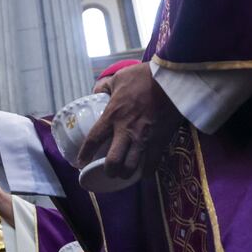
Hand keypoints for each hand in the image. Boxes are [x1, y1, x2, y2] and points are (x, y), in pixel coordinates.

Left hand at [76, 62, 177, 180]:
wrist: (171, 79)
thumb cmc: (143, 77)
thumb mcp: (118, 78)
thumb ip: (104, 86)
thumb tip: (95, 91)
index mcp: (112, 115)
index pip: (93, 139)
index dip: (85, 154)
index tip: (80, 163)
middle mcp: (126, 130)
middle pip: (112, 162)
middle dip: (108, 171)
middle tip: (108, 171)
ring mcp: (144, 138)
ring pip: (131, 167)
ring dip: (126, 174)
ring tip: (124, 174)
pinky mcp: (160, 140)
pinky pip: (153, 163)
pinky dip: (147, 172)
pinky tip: (144, 174)